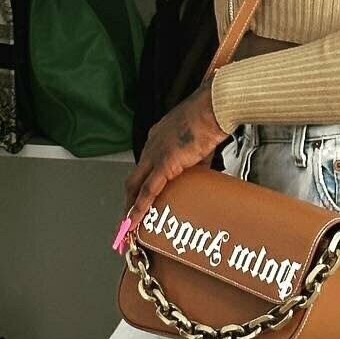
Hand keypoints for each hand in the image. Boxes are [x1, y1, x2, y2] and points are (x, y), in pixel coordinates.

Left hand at [116, 80, 229, 247]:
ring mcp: (155, 155)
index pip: (144, 169)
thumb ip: (196, 163)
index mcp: (158, 140)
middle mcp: (151, 147)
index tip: (138, 201)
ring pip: (135, 187)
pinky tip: (134, 222)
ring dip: (129, 209)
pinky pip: (148, 191)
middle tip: (125, 223)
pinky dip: (139, 208)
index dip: (139, 187)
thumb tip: (203, 176)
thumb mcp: (201, 146)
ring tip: (126, 229)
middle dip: (128, 203)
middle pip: (133, 180)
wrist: (214, 108)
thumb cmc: (211, 119)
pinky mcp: (164, 163)